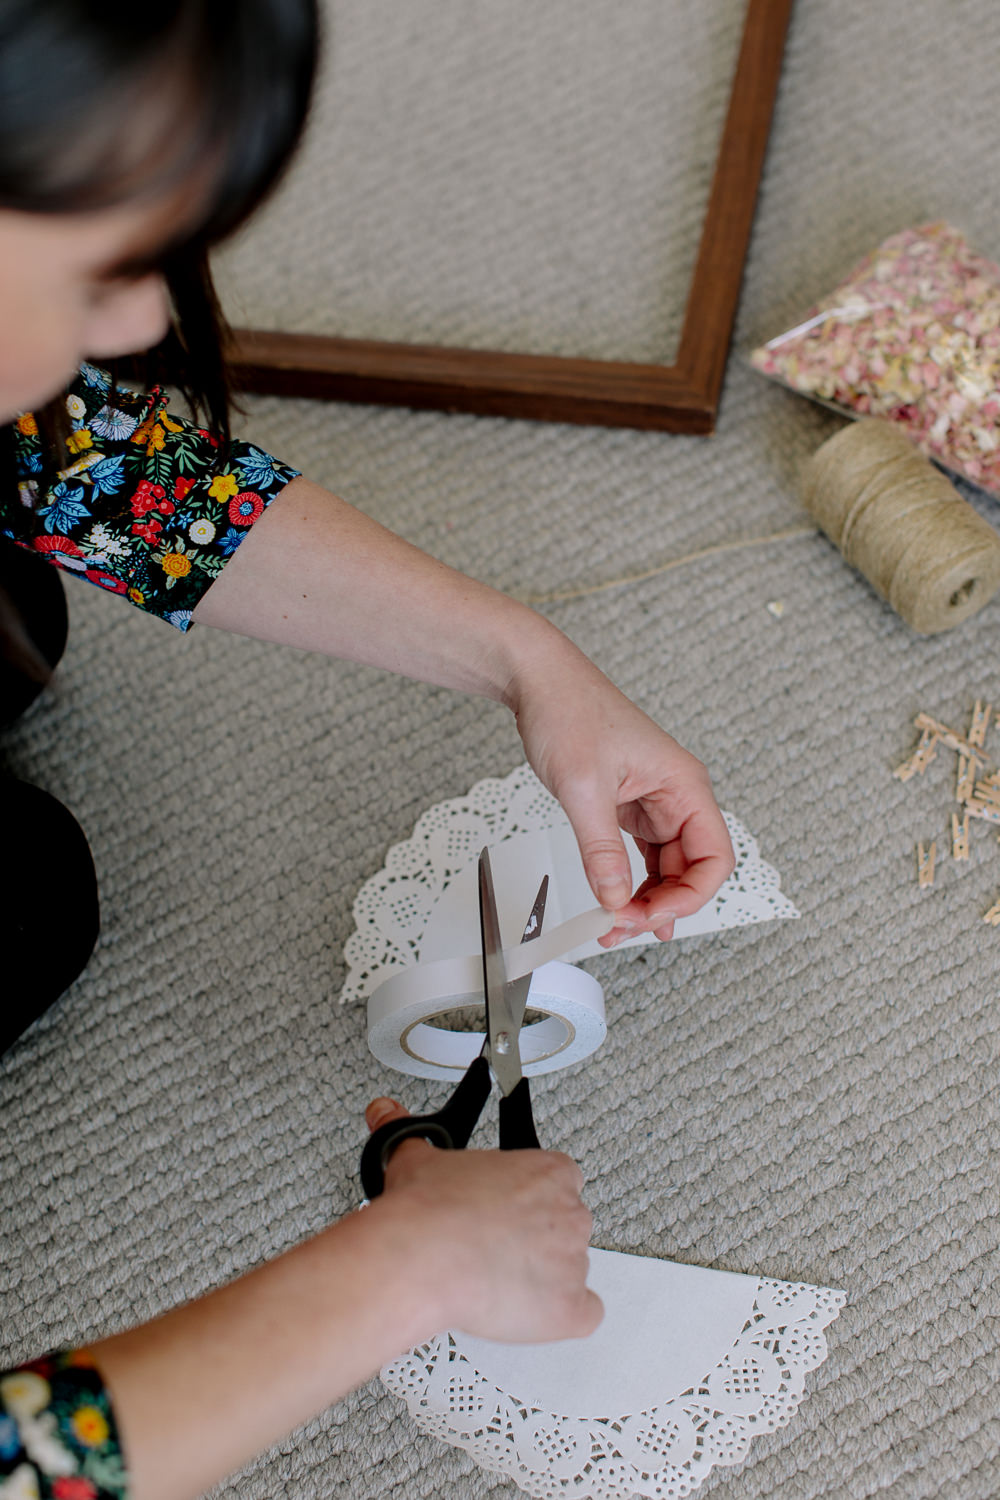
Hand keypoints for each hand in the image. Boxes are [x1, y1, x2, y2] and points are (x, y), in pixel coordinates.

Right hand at [366, 1099, 602, 1342]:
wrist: (424, 1258)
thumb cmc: (431, 1211)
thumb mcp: (418, 1158)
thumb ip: (409, 1135)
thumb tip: (388, 1114)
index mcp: (548, 1172)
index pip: (560, 1181)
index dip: (531, 1199)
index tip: (505, 1210)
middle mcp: (570, 1213)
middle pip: (566, 1226)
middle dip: (535, 1238)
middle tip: (495, 1246)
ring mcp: (574, 1262)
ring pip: (569, 1271)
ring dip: (542, 1278)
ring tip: (497, 1280)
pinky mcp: (569, 1308)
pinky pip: (582, 1315)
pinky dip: (560, 1317)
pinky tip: (529, 1311)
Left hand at [508, 645, 733, 944]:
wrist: (541, 682)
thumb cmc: (569, 712)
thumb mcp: (583, 788)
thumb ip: (601, 849)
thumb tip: (615, 898)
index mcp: (684, 785)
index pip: (715, 857)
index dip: (691, 896)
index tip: (653, 916)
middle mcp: (677, 797)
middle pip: (691, 870)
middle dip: (661, 906)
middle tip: (620, 926)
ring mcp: (655, 804)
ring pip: (665, 869)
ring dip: (643, 901)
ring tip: (612, 926)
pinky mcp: (630, 809)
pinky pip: (642, 858)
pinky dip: (629, 884)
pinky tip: (618, 906)